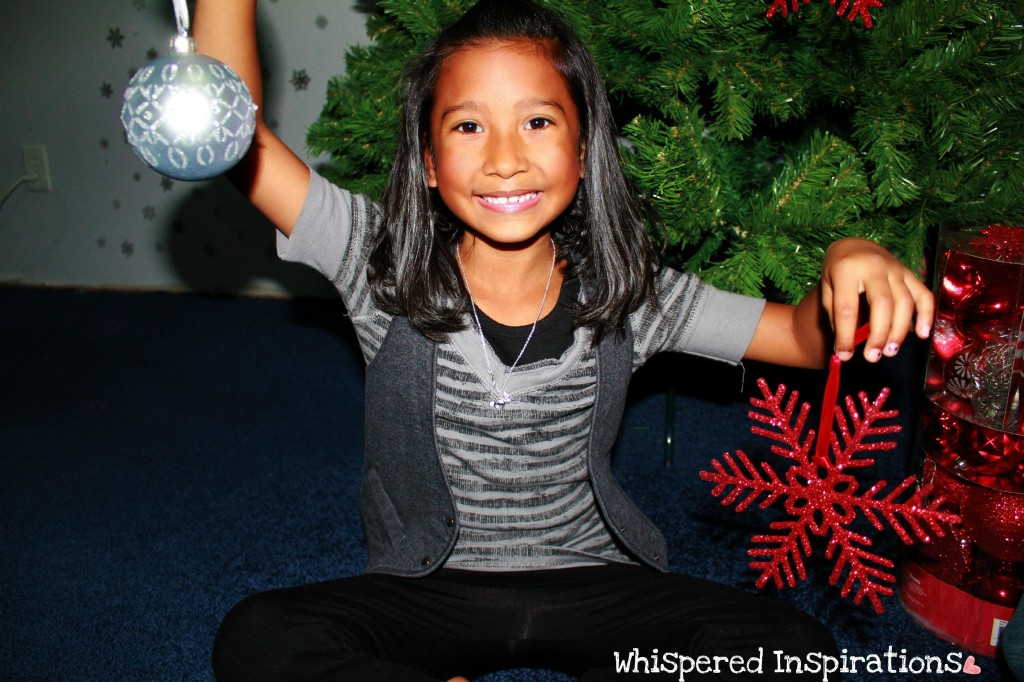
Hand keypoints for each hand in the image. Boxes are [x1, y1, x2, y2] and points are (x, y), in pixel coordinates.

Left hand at [820, 237, 933, 361]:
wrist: (854, 246)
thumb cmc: (837, 271)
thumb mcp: (827, 288)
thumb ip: (835, 315)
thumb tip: (844, 348)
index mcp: (846, 269)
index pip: (846, 307)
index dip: (845, 335)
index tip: (844, 356)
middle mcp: (874, 266)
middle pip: (882, 304)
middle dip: (878, 334)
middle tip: (872, 357)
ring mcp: (896, 268)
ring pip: (904, 302)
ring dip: (899, 330)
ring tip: (889, 352)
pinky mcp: (910, 273)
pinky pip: (923, 294)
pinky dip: (926, 315)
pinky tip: (922, 334)